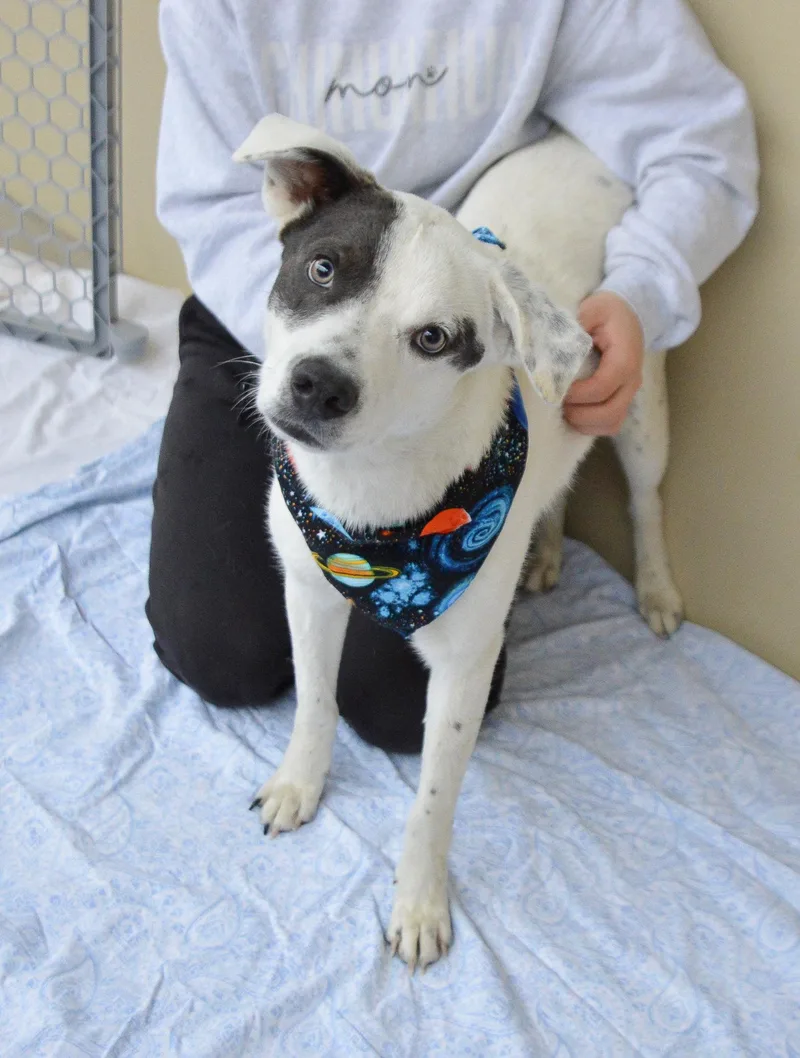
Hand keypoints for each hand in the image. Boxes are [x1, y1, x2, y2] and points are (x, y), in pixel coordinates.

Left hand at [563, 291, 643, 435]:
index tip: (556, 387)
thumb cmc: (608, 313)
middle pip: (609, 412)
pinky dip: (590, 426)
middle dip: (579, 413)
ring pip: (611, 423)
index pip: (602, 387)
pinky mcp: (622, 401)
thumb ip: (575, 324)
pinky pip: (610, 425)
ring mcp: (629, 394)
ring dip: (584, 422)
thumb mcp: (593, 308)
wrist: (628, 316)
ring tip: (564, 408)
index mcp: (625, 359)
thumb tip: (549, 343)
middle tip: (558, 402)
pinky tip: (574, 413)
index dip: (576, 393)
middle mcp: (632, 381)